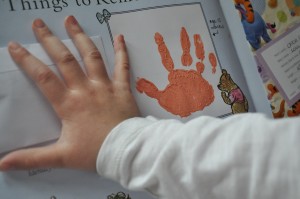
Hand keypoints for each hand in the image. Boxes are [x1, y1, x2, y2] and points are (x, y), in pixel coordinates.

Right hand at [0, 16, 139, 170]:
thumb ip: (32, 158)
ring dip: (80, 37)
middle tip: (39, 23)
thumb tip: (3, 164)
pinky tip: (119, 37)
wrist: (125, 152)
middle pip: (64, 60)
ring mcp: (105, 87)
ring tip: (71, 21)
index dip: (27, 60)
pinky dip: (121, 51)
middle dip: (50, 40)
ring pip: (91, 57)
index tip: (15, 46)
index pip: (43, 77)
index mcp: (68, 104)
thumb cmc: (95, 153)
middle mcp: (85, 90)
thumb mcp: (61, 157)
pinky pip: (123, 66)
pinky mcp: (122, 89)